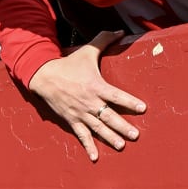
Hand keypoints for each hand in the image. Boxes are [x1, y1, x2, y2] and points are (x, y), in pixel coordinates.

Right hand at [26, 32, 146, 162]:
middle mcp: (90, 102)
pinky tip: (96, 157)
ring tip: (122, 146)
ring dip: (110, 138)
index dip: (130, 102)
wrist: (45, 77)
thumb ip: (105, 40)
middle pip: (109, 116)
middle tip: (135, 135)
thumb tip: (121, 32)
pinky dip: (88, 147)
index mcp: (96, 86)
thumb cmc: (69, 63)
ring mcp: (80, 113)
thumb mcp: (88, 51)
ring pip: (98, 128)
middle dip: (123, 126)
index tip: (142, 108)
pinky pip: (81, 135)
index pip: (117, 96)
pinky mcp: (72, 120)